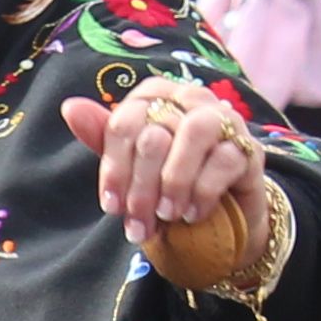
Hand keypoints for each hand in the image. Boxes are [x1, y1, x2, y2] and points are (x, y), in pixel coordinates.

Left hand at [61, 74, 258, 245]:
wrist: (219, 213)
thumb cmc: (167, 183)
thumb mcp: (131, 166)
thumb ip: (102, 137)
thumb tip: (70, 107)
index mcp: (156, 95)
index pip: (125, 122)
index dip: (114, 168)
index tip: (112, 207)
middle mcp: (191, 98)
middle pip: (156, 133)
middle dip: (142, 187)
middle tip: (138, 224)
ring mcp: (224, 119)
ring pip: (195, 133)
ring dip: (175, 181)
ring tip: (168, 214)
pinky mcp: (249, 146)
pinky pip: (224, 159)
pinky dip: (203, 192)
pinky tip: (192, 214)